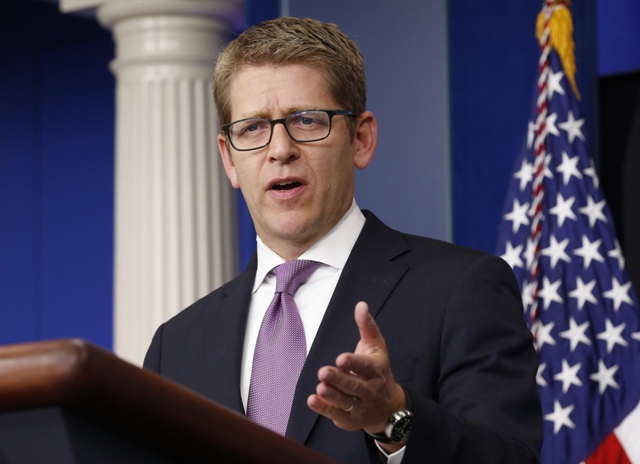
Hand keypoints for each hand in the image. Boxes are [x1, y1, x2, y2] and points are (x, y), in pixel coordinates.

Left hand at [307, 302, 405, 441]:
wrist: (389, 408)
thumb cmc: (378, 372)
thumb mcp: (376, 348)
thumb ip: (367, 327)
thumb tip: (361, 305)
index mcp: (376, 370)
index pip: (365, 366)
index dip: (353, 363)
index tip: (341, 358)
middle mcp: (369, 390)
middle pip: (354, 386)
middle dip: (339, 379)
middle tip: (324, 372)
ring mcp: (360, 406)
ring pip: (345, 401)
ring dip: (332, 395)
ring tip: (319, 386)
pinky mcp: (349, 419)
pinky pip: (336, 414)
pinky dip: (324, 408)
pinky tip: (312, 400)